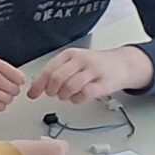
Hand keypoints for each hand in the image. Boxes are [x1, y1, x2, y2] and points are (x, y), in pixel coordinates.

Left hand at [27, 46, 152, 103]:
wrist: (122, 64)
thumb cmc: (93, 66)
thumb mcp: (73, 63)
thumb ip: (55, 72)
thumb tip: (35, 87)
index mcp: (70, 54)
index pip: (48, 70)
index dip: (38, 85)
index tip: (32, 95)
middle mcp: (81, 60)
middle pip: (57, 79)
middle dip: (52, 91)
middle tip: (54, 94)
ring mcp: (93, 70)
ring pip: (69, 87)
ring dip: (65, 96)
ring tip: (68, 95)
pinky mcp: (103, 83)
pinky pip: (84, 94)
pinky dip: (77, 100)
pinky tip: (79, 97)